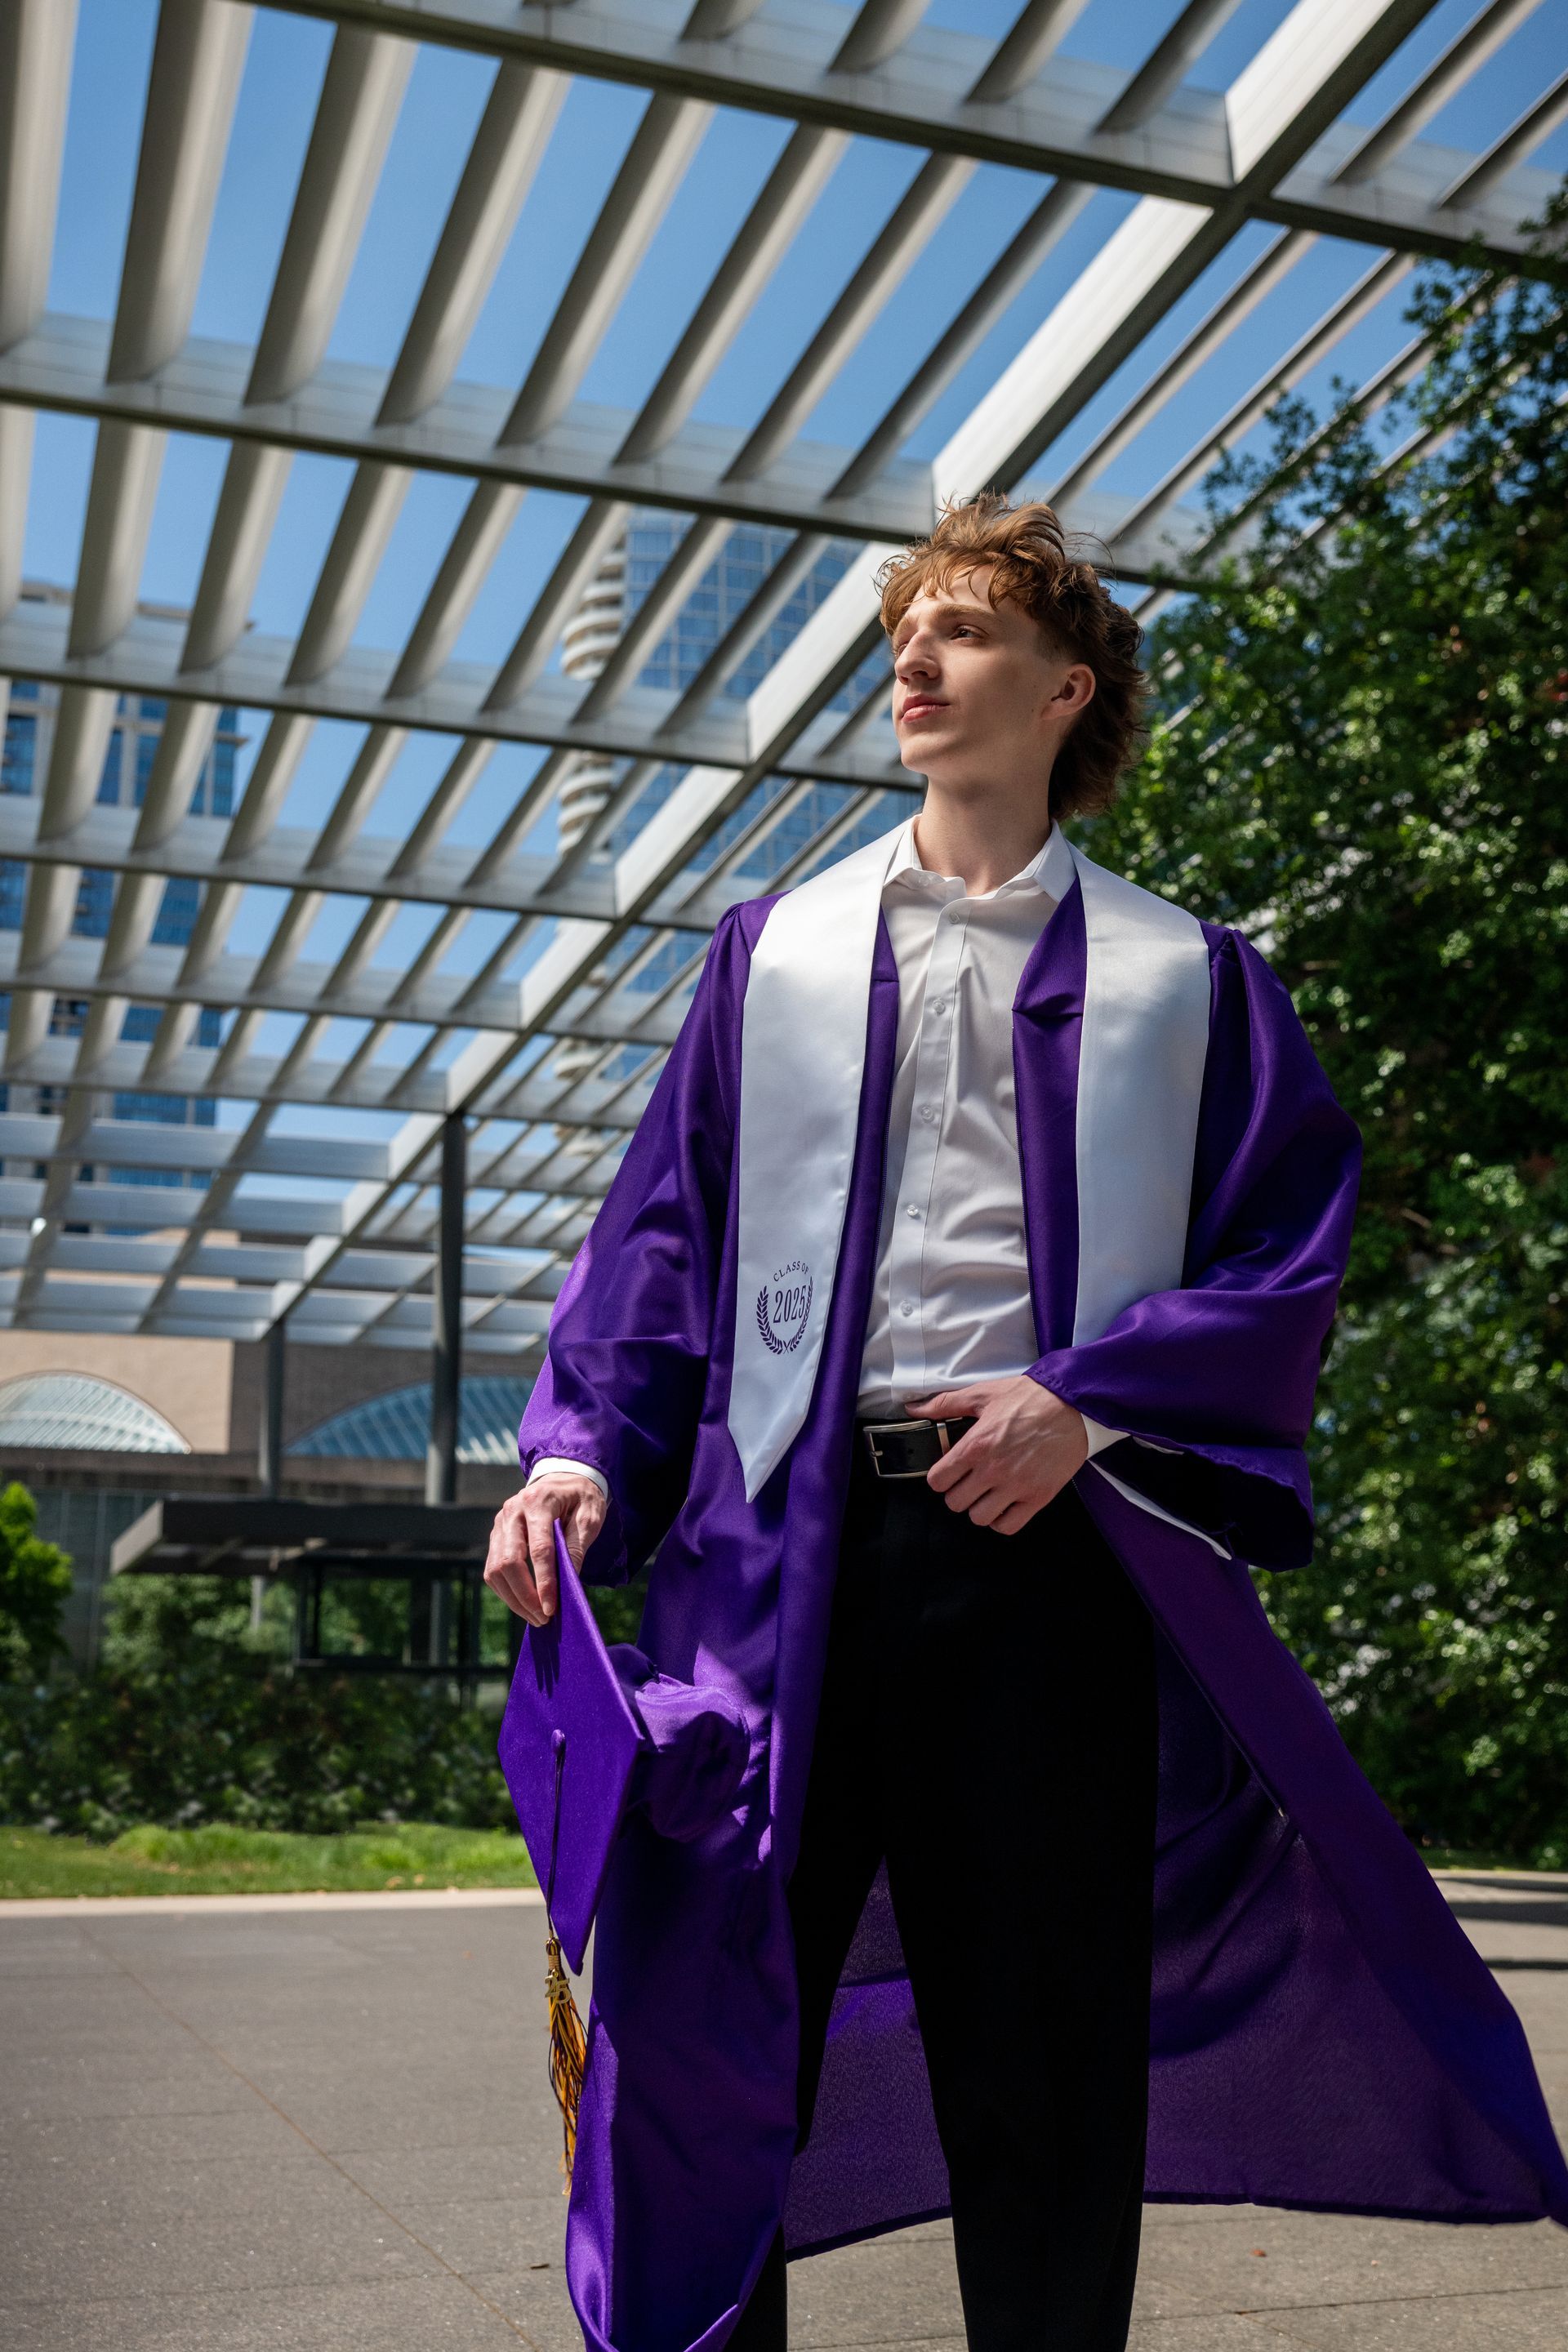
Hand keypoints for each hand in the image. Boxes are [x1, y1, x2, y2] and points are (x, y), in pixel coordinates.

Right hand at [485, 1474, 606, 1625]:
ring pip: (495, 1569)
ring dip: (513, 1598)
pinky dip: (505, 1589)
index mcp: (538, 1502)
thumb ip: (577, 1546)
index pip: (538, 1549)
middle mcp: (512, 1511)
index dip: (544, 1582)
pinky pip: (492, 1568)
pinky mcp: (496, 1534)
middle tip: (543, 1618)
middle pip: (510, 1561)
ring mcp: (500, 1522)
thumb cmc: (580, 1497)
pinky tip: (522, 1601)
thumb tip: (567, 1582)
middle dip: (525, 1595)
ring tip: (534, 1616)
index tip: (551, 1608)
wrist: (563, 1476)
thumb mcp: (590, 1516)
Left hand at [909, 1377, 1086, 1535]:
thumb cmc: (1030, 1397)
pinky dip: (1002, 1520)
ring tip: (986, 1494)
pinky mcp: (1038, 1497)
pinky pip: (1009, 1526)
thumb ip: (945, 1403)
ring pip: (979, 1518)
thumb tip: (915, 1408)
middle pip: (955, 1503)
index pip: (937, 1481)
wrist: (1074, 1405)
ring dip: (979, 1508)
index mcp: (976, 1445)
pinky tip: (1004, 1505)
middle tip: (968, 1482)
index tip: (948, 1472)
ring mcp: (1016, 1486)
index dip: (939, 1477)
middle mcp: (993, 1470)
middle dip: (957, 1493)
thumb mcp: (983, 1394)